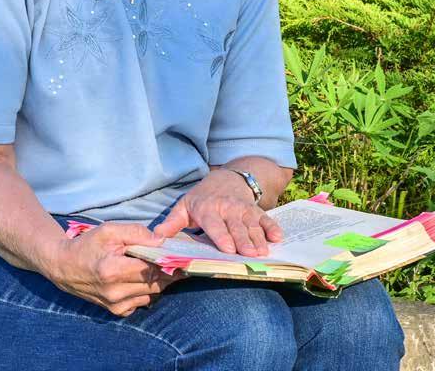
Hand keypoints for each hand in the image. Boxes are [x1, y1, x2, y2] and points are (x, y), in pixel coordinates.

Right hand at [49, 222, 180, 316]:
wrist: (64, 266)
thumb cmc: (87, 245)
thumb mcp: (109, 230)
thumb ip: (136, 232)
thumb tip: (161, 240)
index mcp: (113, 270)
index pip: (151, 268)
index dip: (168, 261)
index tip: (181, 255)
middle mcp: (116, 292)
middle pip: (155, 283)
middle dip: (168, 271)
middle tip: (179, 260)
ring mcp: (116, 304)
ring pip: (152, 294)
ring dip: (160, 281)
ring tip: (163, 266)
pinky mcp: (115, 311)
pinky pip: (142, 302)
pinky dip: (147, 291)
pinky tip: (144, 278)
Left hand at [153, 169, 282, 255]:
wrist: (225, 178)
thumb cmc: (201, 198)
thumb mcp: (184, 206)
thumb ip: (172, 222)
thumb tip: (156, 237)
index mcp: (207, 209)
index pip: (214, 224)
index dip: (222, 236)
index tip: (228, 249)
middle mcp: (227, 209)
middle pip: (236, 227)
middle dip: (244, 241)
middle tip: (251, 255)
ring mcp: (243, 209)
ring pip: (252, 225)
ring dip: (259, 238)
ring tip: (264, 252)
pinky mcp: (256, 210)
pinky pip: (266, 218)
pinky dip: (272, 227)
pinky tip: (278, 238)